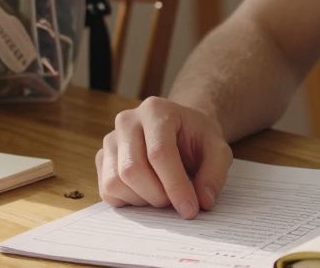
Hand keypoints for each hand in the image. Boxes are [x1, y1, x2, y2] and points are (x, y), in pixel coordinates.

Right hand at [95, 96, 232, 218]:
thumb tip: (203, 201)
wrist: (179, 129)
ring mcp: (110, 139)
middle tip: (176, 203)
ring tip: (163, 194)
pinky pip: (107, 190)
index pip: (159, 153)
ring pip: (116, 182)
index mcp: (156, 110)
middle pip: (132, 170)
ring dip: (143, 200)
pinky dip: (129, 201)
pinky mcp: (102, 158)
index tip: (190, 209)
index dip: (175, 186)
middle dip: (158, 196)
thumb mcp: (218, 149)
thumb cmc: (196, 137)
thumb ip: (214, 173)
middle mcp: (127, 121)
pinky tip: (148, 192)